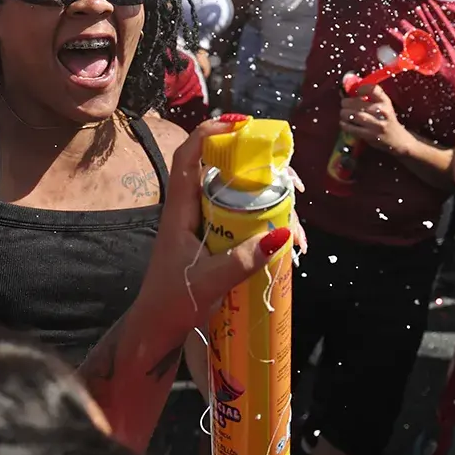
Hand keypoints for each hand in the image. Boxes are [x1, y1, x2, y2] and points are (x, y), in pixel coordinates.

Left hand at [130, 120, 292, 344]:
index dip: (210, 133)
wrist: (156, 329)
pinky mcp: (214, 240)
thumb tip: (282, 233)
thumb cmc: (173, 302)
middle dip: (259, 170)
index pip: (189, 157)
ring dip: (270, 203)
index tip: (239, 124)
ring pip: (238, 197)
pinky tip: (286, 242)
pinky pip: (242, 219)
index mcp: (181, 210)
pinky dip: (266, 224)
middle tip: (292, 180)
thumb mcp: (209, 282)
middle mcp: (192, 210)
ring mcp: (204, 224)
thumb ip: (243, 261)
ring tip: (297, 227)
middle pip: (223, 172)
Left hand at [339, 83, 411, 154]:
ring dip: (345, 113)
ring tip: (343, 113)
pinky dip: (345, 124)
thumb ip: (369, 96)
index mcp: (385, 101)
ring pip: (355, 115)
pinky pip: (353, 128)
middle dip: (346, 102)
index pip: (373, 89)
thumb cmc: (386, 118)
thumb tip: (348, 86)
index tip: (356, 91)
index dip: (361, 88)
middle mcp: (382, 112)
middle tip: (343, 103)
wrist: (397, 139)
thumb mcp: (383, 105)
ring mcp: (377, 124)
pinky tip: (344, 123)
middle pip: (359, 103)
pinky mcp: (371, 136)